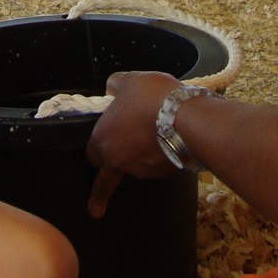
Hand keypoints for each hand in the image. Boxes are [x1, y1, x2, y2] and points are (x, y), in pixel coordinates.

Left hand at [85, 71, 183, 217]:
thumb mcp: (129, 81)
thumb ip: (115, 86)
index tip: (94, 160)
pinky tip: (170, 137)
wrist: (187, 118)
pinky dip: (161, 155)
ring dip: (141, 156)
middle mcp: (119, 160)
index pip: (91, 155)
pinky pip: (158, 164)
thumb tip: (112, 88)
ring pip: (136, 167)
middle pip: (107, 174)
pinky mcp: (164, 172)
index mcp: (103, 140)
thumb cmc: (153, 99)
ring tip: (154, 132)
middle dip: (105, 183)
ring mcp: (143, 169)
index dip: (95, 152)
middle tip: (103, 196)